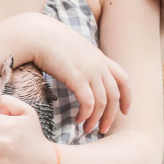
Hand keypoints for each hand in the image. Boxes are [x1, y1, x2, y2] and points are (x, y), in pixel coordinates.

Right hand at [25, 14, 129, 133]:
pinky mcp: (77, 78)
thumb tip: (75, 69)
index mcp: (99, 57)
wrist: (37, 34)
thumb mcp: (72, 47)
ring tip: (88, 129)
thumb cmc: (47, 40)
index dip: (127, 97)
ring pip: (103, 102)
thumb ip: (80, 59)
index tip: (124, 110)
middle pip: (115, 95)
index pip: (123, 79)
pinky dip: (86, 114)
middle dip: (111, 116)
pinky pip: (88, 102)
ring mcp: (90, 71)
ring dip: (97, 119)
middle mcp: (99, 65)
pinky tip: (78, 120)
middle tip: (103, 129)